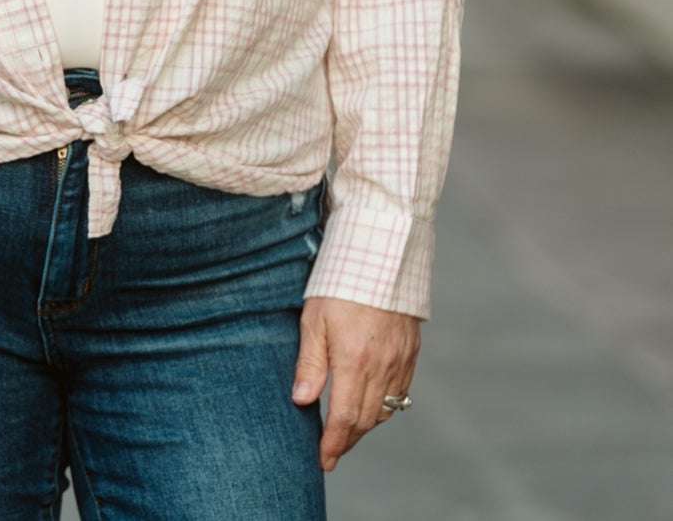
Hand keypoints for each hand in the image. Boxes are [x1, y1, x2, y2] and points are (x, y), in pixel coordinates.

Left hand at [292, 296, 419, 471]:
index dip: (334, 444)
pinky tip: (371, 403)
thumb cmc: (341, 282)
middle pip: (366, 420)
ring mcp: (400, 360)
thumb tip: (301, 401)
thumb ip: (310, 364)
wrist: (382, 253)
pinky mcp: (411, 351)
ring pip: (385, 409)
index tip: (324, 459)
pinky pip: (401, 391)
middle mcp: (382, 367)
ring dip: (366, 424)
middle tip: (332, 452)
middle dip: (348, 440)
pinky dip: (386, 405)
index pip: (345, 418)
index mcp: (355, 362)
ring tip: (348, 430)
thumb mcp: (314, 320)